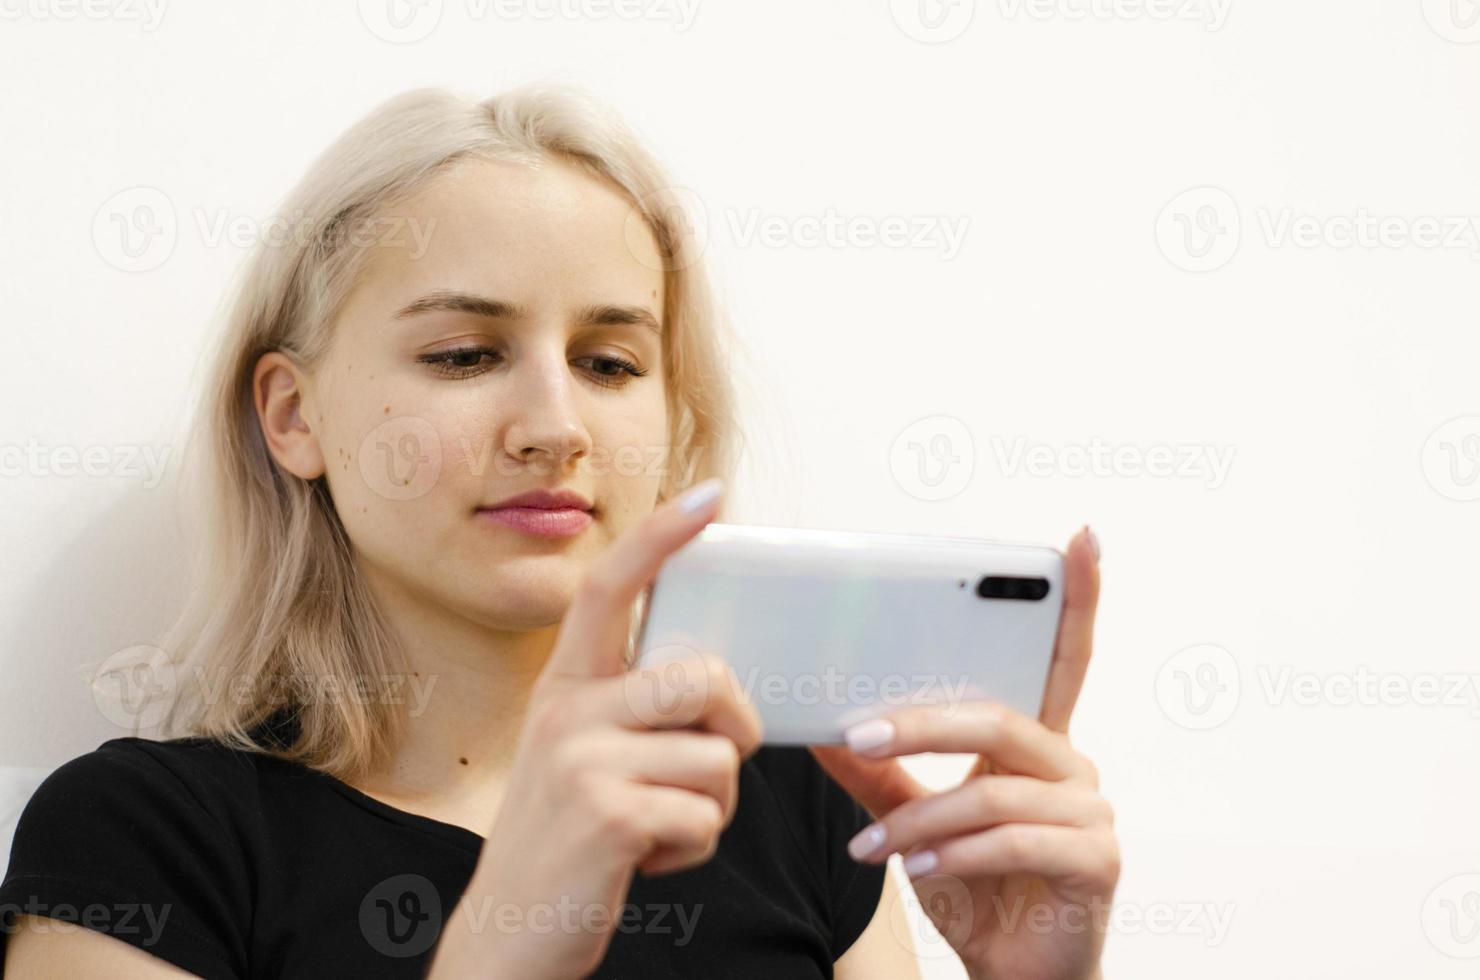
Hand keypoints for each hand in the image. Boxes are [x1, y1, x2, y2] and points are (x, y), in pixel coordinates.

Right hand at [427, 479, 763, 979]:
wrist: (510, 935)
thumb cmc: (569, 840)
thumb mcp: (584, 756)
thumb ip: (633, 708)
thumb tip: (714, 678)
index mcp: (565, 687)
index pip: (611, 588)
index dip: (661, 538)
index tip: (711, 496)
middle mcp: (565, 711)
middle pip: (704, 679)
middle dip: (735, 730)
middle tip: (706, 769)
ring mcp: (580, 762)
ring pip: (718, 757)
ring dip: (712, 806)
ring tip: (659, 825)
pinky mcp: (605, 816)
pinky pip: (705, 817)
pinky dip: (694, 849)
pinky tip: (645, 860)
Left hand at [811, 527, 1114, 979]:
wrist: (1013, 974)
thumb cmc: (977, 890)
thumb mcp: (916, 823)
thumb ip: (881, 772)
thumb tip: (823, 728)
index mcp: (1038, 742)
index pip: (1064, 656)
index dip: (1079, 597)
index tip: (1082, 537)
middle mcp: (1072, 765)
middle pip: (1000, 717)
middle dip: (921, 723)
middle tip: (855, 730)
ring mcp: (1092, 813)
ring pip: (994, 787)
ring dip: (920, 817)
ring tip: (872, 848)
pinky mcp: (1096, 861)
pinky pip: (1014, 839)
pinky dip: (955, 853)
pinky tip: (916, 870)